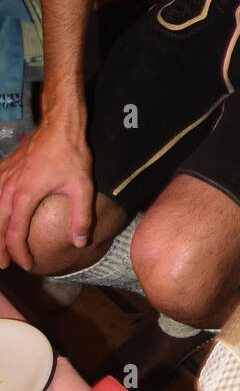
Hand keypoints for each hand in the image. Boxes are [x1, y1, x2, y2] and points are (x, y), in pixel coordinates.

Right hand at [0, 118, 93, 271]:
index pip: (15, 236)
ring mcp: (2, 177)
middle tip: (4, 265)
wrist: (59, 125)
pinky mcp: (2, 169)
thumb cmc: (70, 154)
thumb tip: (80, 242)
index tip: (28, 264)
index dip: (20, 254)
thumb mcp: (82, 187)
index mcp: (24, 197)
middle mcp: (7, 189)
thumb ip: (81, 217)